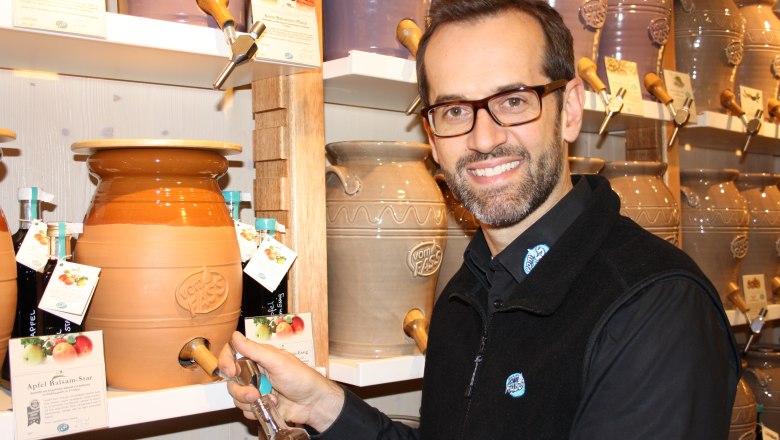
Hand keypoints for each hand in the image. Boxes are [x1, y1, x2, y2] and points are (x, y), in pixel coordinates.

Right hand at [219, 331, 344, 431]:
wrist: (313, 403)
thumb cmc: (302, 378)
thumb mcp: (278, 361)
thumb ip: (255, 350)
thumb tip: (236, 336)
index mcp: (258, 357)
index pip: (233, 354)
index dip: (226, 362)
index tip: (230, 371)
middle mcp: (255, 373)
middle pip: (231, 380)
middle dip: (241, 390)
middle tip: (254, 393)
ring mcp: (256, 389)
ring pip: (237, 397)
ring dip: (250, 401)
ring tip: (268, 399)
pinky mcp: (259, 405)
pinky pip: (245, 410)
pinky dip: (256, 410)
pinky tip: (271, 406)